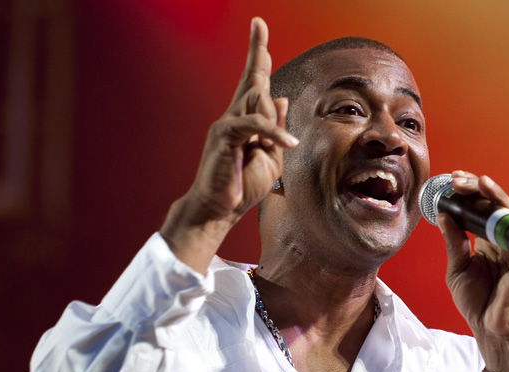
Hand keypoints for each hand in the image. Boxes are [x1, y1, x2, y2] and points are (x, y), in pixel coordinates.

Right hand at [161, 17, 297, 272]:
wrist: (218, 210)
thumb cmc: (241, 186)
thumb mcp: (270, 158)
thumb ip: (276, 130)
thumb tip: (283, 99)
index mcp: (245, 121)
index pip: (254, 84)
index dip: (258, 56)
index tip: (259, 28)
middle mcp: (233, 117)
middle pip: (251, 80)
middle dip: (257, 52)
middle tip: (258, 24)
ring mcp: (227, 124)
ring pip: (257, 101)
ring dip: (272, 117)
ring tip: (278, 142)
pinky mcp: (225, 136)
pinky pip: (255, 125)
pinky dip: (274, 133)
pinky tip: (290, 144)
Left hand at [437, 171, 508, 371]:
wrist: (490, 332)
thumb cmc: (477, 303)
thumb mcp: (457, 269)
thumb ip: (453, 243)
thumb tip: (444, 215)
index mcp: (488, 242)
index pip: (481, 210)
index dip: (469, 194)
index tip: (452, 180)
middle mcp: (504, 242)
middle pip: (496, 207)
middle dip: (479, 190)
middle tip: (460, 179)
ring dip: (497, 199)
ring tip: (482, 184)